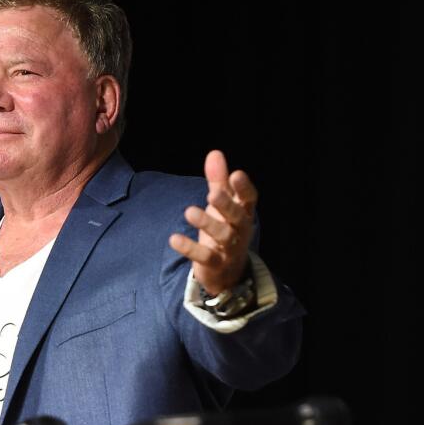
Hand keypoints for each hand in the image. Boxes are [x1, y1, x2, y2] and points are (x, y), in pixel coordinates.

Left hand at [168, 149, 256, 295]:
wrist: (227, 271)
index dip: (244, 188)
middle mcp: (240, 230)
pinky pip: (205, 257)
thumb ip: (218, 181)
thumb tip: (215, 153)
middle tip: (212, 194)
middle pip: (236, 217)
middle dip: (226, 205)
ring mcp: (229, 249)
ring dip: (207, 224)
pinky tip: (174, 239)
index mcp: (244, 213)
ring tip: (189, 212)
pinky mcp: (215, 264)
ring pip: (223, 236)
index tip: (236, 174)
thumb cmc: (225, 228)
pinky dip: (190, 249)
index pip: (249, 199)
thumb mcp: (222, 204)